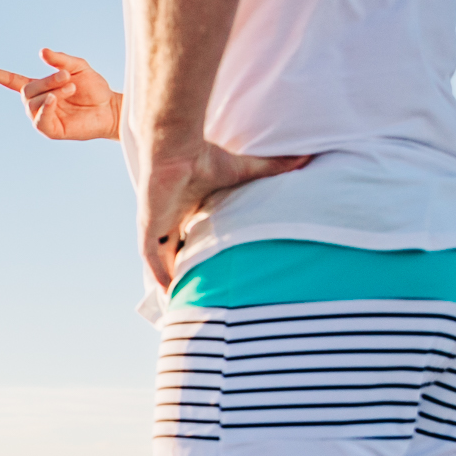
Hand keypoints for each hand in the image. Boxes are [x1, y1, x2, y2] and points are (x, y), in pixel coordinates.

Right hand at [0, 49, 121, 141]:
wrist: (109, 109)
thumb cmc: (94, 89)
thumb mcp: (78, 67)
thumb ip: (61, 60)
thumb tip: (41, 52)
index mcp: (40, 88)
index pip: (11, 81)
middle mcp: (37, 103)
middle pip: (27, 89)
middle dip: (47, 80)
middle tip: (68, 77)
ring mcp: (42, 118)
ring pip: (33, 102)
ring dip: (52, 91)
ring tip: (71, 87)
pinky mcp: (50, 130)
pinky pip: (40, 119)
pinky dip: (46, 107)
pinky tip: (56, 99)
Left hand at [142, 143, 310, 286]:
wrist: (178, 150)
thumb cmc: (205, 157)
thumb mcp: (244, 170)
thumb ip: (273, 168)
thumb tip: (307, 157)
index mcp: (185, 212)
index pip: (187, 241)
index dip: (194, 258)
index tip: (207, 275)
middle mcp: (168, 223)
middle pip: (172, 257)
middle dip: (180, 276)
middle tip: (194, 298)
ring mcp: (156, 228)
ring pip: (160, 263)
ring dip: (167, 282)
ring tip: (178, 305)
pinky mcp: (148, 230)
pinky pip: (152, 261)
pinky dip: (159, 276)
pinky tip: (168, 294)